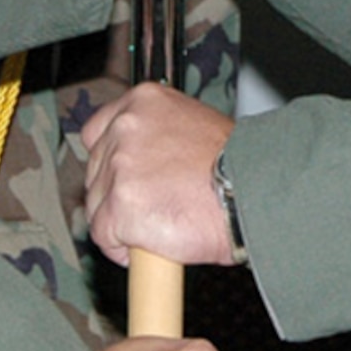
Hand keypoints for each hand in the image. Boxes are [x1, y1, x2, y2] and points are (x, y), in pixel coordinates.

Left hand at [84, 82, 237, 267]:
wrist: (255, 193)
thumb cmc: (237, 168)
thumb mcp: (194, 127)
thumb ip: (158, 136)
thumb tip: (142, 162)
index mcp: (143, 101)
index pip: (97, 132)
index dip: (109, 162)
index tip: (124, 180)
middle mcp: (126, 127)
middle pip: (96, 172)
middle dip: (117, 196)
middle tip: (155, 207)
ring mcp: (120, 166)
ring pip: (98, 206)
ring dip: (121, 223)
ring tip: (162, 224)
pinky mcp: (120, 206)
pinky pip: (105, 236)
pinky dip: (123, 248)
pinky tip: (154, 243)